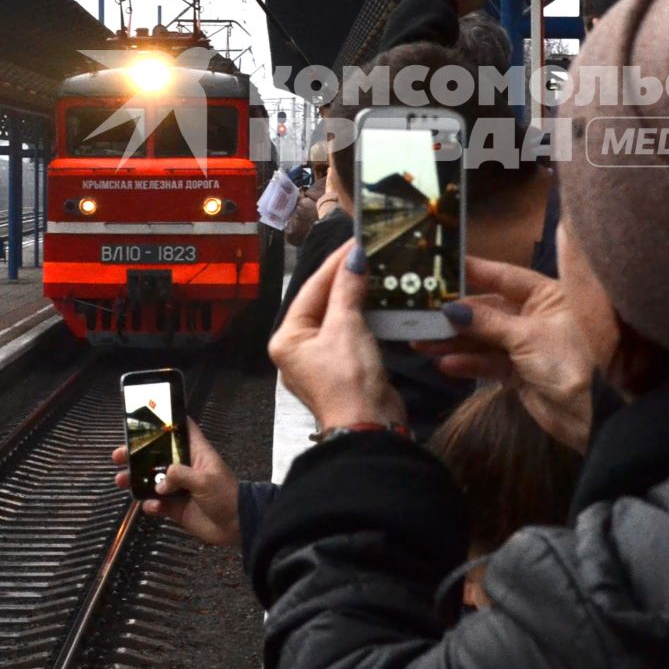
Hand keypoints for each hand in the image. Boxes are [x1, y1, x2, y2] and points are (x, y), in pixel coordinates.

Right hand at [111, 419, 241, 546]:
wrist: (234, 526)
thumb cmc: (225, 495)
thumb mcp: (205, 480)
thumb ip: (181, 475)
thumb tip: (160, 482)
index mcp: (196, 453)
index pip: (182, 431)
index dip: (166, 422)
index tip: (144, 419)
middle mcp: (184, 467)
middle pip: (157, 455)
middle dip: (137, 454)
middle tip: (119, 455)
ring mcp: (177, 487)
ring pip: (151, 479)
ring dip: (135, 479)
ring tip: (120, 480)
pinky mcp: (174, 507)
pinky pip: (155, 503)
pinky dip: (150, 504)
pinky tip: (151, 506)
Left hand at [268, 240, 404, 429]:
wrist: (370, 429)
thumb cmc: (349, 378)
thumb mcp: (346, 327)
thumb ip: (349, 289)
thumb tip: (355, 256)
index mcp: (287, 337)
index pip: (312, 288)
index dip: (336, 263)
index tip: (356, 240)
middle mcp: (298, 347)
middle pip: (323, 301)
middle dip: (346, 277)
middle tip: (369, 251)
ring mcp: (321, 359)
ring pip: (339, 316)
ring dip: (357, 294)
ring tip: (377, 268)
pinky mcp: (344, 367)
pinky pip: (351, 331)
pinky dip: (365, 315)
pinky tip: (380, 298)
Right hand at [415, 256, 596, 450]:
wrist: (593, 414)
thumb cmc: (569, 359)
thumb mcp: (526, 335)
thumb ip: (486, 322)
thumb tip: (451, 309)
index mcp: (547, 294)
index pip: (504, 276)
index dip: (474, 271)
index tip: (443, 266)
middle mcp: (536, 315)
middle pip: (489, 309)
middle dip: (456, 315)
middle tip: (421, 314)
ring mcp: (527, 345)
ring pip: (484, 338)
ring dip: (455, 341)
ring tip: (421, 342)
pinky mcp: (520, 373)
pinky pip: (489, 363)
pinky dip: (469, 363)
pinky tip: (445, 364)